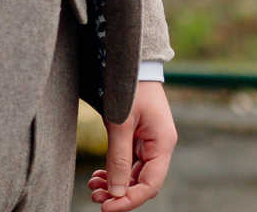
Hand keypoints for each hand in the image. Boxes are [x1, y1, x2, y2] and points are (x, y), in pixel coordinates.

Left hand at [89, 81, 175, 209]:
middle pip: (142, 182)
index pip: (150, 185)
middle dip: (119, 193)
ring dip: (115, 182)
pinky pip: (129, 161)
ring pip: (134, 173)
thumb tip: (117, 192)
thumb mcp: (120, 123)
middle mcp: (160, 146)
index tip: (107, 208)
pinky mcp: (139, 136)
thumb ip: (119, 158)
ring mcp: (150, 141)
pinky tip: (99, 174)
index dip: (129, 200)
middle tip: (95, 196)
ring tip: (93, 186)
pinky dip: (115, 169)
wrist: (132, 60)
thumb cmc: (129, 86)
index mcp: (163, 143)